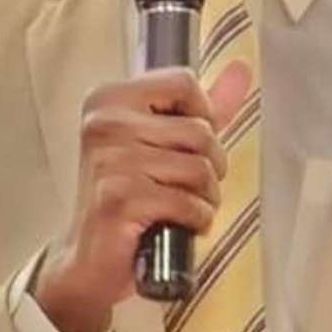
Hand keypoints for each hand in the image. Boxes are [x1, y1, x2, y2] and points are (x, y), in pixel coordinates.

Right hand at [33, 62, 251, 331]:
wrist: (88, 260)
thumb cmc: (128, 197)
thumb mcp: (164, 142)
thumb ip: (202, 107)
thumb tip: (242, 70)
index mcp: (109, 99)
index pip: (183, 82)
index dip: (203, 116)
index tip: (189, 144)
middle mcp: (104, 123)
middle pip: (200, 129)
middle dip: (210, 165)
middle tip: (188, 185)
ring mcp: (110, 160)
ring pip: (200, 168)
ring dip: (204, 197)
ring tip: (183, 207)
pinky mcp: (120, 199)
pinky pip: (189, 202)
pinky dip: (196, 220)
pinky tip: (177, 226)